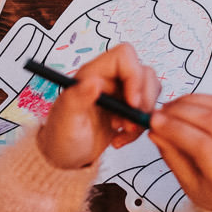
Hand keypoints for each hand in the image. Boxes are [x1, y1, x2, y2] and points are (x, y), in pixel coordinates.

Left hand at [36, 45, 159, 169]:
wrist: (66, 155)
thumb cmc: (60, 136)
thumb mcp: (65, 120)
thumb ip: (77, 99)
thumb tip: (94, 81)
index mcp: (92, 73)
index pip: (124, 56)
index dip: (134, 76)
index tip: (131, 103)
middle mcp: (109, 78)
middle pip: (143, 72)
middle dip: (143, 100)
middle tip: (128, 123)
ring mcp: (120, 92)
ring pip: (150, 90)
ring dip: (142, 115)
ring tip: (123, 131)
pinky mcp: (128, 107)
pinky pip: (147, 109)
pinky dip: (140, 126)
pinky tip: (121, 137)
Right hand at [148, 95, 211, 211]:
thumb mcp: (187, 183)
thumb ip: (171, 155)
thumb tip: (155, 130)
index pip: (204, 147)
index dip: (177, 130)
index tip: (155, 122)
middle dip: (181, 113)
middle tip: (160, 112)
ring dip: (191, 102)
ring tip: (170, 107)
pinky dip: (204, 99)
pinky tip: (187, 104)